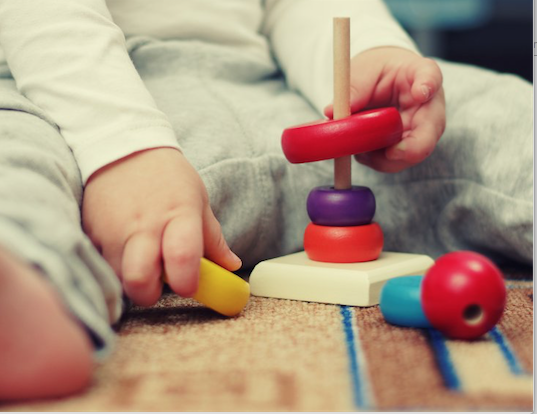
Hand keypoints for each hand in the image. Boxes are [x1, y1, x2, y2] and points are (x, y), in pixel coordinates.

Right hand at [82, 148, 241, 306]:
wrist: (123, 148)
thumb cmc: (169, 177)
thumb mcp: (198, 200)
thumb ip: (212, 238)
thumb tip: (231, 265)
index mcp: (179, 215)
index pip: (182, 258)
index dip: (187, 282)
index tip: (188, 285)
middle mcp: (144, 225)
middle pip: (140, 281)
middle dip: (150, 293)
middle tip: (158, 282)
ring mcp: (113, 230)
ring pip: (118, 277)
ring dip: (131, 278)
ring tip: (141, 259)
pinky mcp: (90, 232)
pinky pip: (100, 264)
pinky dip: (114, 264)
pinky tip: (123, 247)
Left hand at [325, 47, 445, 172]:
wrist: (383, 84)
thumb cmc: (377, 72)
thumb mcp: (363, 70)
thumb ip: (353, 87)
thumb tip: (333, 112)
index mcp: (419, 74)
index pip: (430, 77)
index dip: (427, 85)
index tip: (420, 92)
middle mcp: (428, 106)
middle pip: (431, 130)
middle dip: (413, 147)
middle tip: (392, 153)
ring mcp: (422, 130)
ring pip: (412, 154)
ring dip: (384, 158)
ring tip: (359, 148)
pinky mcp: (407, 148)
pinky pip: (394, 162)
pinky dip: (375, 161)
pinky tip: (361, 150)